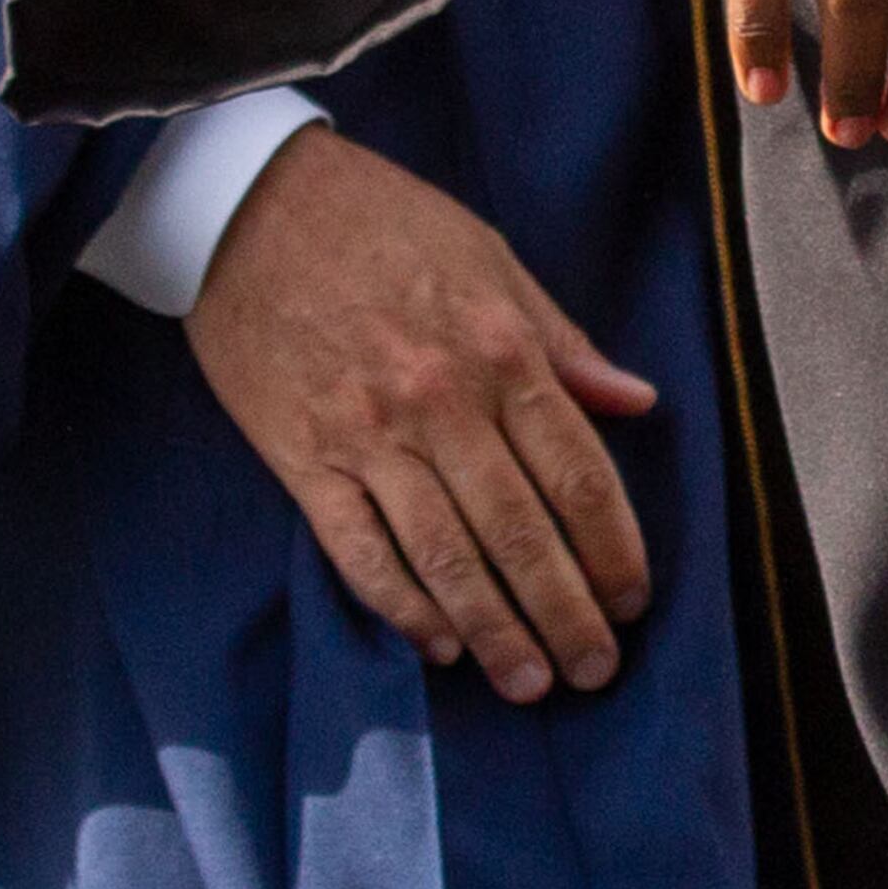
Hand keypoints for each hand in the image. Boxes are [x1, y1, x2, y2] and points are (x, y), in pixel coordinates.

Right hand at [187, 123, 654, 700]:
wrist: (253, 204)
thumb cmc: (384, 221)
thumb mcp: (491, 258)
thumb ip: (562, 340)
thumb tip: (634, 401)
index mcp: (500, 348)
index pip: (577, 473)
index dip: (613, 547)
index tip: (634, 599)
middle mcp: (441, 401)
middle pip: (520, 532)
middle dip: (566, 612)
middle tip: (595, 671)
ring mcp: (367, 437)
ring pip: (446, 557)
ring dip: (495, 631)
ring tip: (529, 684)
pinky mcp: (302, 460)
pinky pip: (360, 552)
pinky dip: (403, 607)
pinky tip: (440, 644)